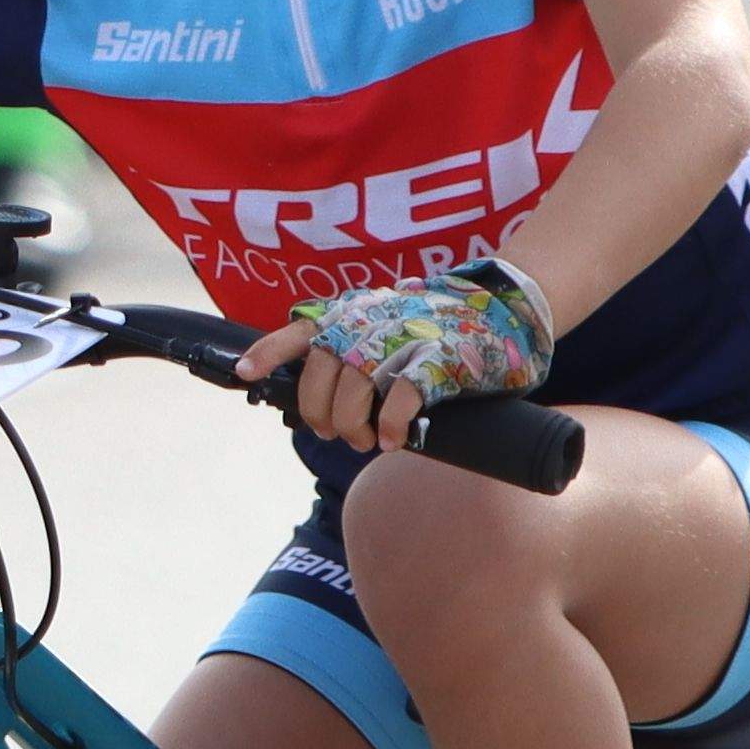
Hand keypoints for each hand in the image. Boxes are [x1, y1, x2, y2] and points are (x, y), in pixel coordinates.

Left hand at [238, 263, 553, 454]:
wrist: (506, 308)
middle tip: (338, 433)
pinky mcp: (439, 362)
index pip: (300, 331)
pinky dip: (389, 427)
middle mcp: (372, 322)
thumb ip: (356, 342)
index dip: (267, 353)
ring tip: (368, 440)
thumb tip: (323, 391)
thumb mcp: (389, 321)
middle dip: (321, 413)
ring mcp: (405, 340)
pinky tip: (392, 440)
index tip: (243, 374)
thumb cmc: (442, 326)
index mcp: (356, 313)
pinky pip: (399, 400)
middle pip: (320, 375)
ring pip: (353, 391)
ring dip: (353, 426)